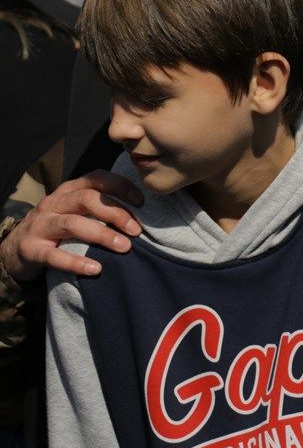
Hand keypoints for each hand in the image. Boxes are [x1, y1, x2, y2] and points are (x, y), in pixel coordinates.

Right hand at [1, 171, 142, 280]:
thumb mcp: (77, 211)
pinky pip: (54, 256)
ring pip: (73, 224)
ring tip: (125, 247)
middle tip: (136, 230)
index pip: (96, 178)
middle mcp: (54, 203)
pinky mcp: (31, 249)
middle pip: (87, 199)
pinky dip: (76, 262)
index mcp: (69, 190)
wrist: (16, 248)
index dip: (121, 187)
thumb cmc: (59, 228)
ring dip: (102, 235)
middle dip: (115, 213)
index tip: (141, 202)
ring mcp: (40, 225)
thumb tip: (142, 214)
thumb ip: (101, 207)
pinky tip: (96, 268)